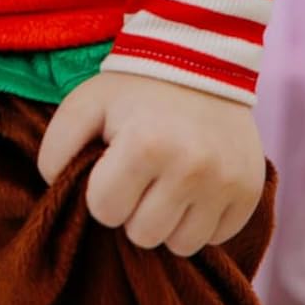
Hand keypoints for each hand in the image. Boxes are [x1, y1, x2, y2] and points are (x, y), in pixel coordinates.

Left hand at [38, 70, 265, 257]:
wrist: (200, 60)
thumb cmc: (134, 88)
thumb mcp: (85, 103)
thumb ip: (55, 147)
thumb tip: (55, 187)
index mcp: (145, 145)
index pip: (105, 211)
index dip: (101, 191)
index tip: (110, 167)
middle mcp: (191, 168)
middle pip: (143, 235)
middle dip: (133, 209)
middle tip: (140, 174)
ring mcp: (226, 183)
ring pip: (181, 245)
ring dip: (167, 220)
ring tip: (166, 182)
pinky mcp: (250, 192)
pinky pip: (216, 237)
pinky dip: (200, 219)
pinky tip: (193, 186)